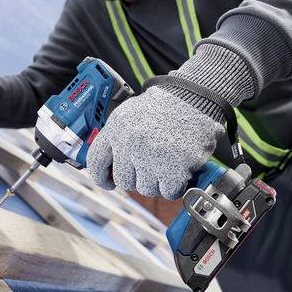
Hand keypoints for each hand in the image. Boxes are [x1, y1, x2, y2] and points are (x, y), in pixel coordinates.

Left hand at [87, 86, 223, 199]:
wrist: (195, 98)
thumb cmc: (165, 106)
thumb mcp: (130, 113)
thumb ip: (117, 137)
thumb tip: (108, 167)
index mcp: (117, 128)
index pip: (96, 162)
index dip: (101, 177)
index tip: (108, 183)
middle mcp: (131, 144)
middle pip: (124, 182)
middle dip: (137, 178)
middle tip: (150, 166)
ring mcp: (152, 157)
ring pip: (146, 189)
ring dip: (157, 181)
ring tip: (167, 162)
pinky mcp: (175, 168)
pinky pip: (168, 192)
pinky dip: (175, 185)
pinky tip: (179, 169)